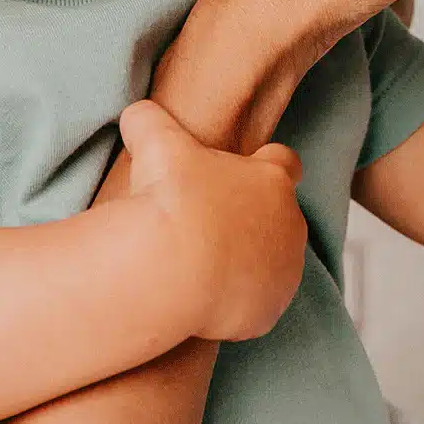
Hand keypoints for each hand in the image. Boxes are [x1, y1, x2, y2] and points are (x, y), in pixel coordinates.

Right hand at [120, 101, 306, 341]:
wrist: (171, 267)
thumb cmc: (170, 199)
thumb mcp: (155, 143)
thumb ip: (149, 121)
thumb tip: (134, 112)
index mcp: (273, 180)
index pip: (284, 164)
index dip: (265, 167)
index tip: (245, 173)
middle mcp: (289, 224)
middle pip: (279, 216)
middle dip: (253, 218)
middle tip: (212, 224)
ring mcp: (283, 271)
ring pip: (273, 262)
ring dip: (248, 261)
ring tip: (206, 264)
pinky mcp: (269, 310)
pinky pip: (257, 303)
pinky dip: (237, 301)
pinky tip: (206, 296)